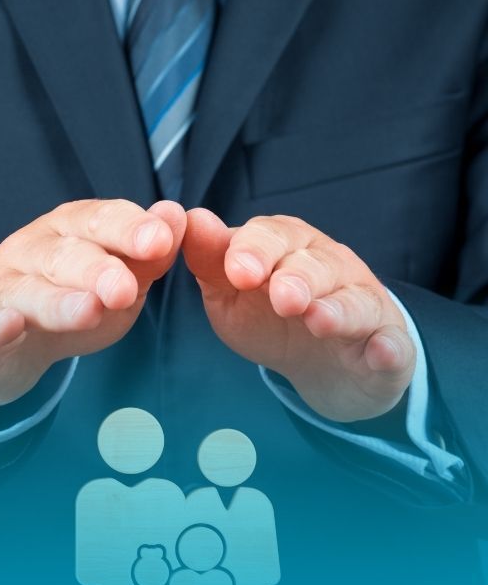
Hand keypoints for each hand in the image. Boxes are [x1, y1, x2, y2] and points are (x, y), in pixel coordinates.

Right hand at [0, 199, 185, 409]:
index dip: (128, 228)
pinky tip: (10, 324)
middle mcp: (30, 250)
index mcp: (68, 231)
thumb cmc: (64, 303)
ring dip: (57, 300)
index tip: (160, 239)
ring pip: (27, 290)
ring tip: (88, 310)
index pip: (97, 220)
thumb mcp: (115, 283)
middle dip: (97, 268)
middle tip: (125, 288)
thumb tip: (177, 216)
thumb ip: (146, 258)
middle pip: (63, 254)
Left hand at [182, 209, 414, 422]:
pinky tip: (381, 352)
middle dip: (299, 277)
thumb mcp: (231, 291)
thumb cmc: (270, 318)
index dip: (255, 251)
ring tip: (319, 321)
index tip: (237, 272)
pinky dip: (389, 348)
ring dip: (338, 310)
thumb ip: (211, 260)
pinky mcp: (389, 345)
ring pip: (355, 301)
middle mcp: (332, 268)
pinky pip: (393, 345)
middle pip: (317, 265)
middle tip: (282, 297)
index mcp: (290, 248)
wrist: (322, 366)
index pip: (273, 236)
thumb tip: (191, 218)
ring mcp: (365, 306)